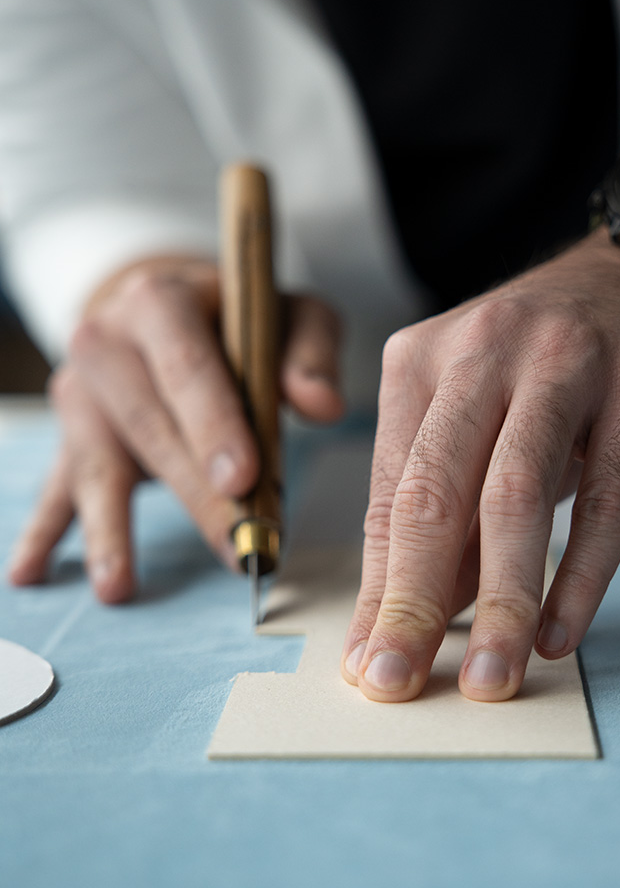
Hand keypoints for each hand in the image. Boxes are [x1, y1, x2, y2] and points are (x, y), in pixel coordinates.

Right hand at [8, 255, 343, 601]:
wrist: (166, 310)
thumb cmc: (241, 320)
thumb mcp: (289, 313)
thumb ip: (311, 352)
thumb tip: (322, 405)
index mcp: (160, 301)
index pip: (186, 366)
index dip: (214, 423)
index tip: (243, 479)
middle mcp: (105, 341)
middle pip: (149, 425)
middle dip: (194, 493)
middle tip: (239, 546)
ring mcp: (79, 393)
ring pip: (98, 465)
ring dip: (111, 530)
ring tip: (119, 586)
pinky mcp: (68, 437)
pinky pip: (54, 488)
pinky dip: (42, 533)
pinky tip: (28, 573)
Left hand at [341, 228, 619, 701]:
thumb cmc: (550, 359)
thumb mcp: (479, 414)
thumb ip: (451, 505)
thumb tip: (421, 608)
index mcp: (420, 361)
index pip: (387, 493)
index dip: (375, 585)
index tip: (364, 658)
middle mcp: (482, 351)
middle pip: (434, 494)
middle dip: (410, 601)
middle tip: (395, 683)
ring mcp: (563, 364)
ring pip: (514, 497)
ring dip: (500, 601)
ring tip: (489, 676)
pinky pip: (607, 495)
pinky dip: (582, 572)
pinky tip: (561, 631)